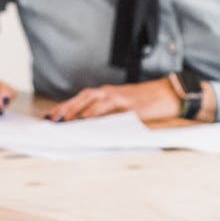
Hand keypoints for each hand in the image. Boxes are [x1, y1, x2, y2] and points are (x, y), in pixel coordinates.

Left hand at [46, 77, 181, 122]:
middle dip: (67, 108)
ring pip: (93, 100)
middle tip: (52, 120)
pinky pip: (109, 107)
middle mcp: (111, 92)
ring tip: (64, 121)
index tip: (51, 116)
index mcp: (108, 93)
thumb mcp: (124, 108)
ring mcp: (119, 96)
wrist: (168, 94)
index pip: (82, 98)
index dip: (66, 106)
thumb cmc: (146, 103)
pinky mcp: (129, 103)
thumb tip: (87, 128)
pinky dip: (97, 112)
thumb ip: (107, 115)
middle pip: (83, 97)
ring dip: (77, 110)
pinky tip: (88, 119)